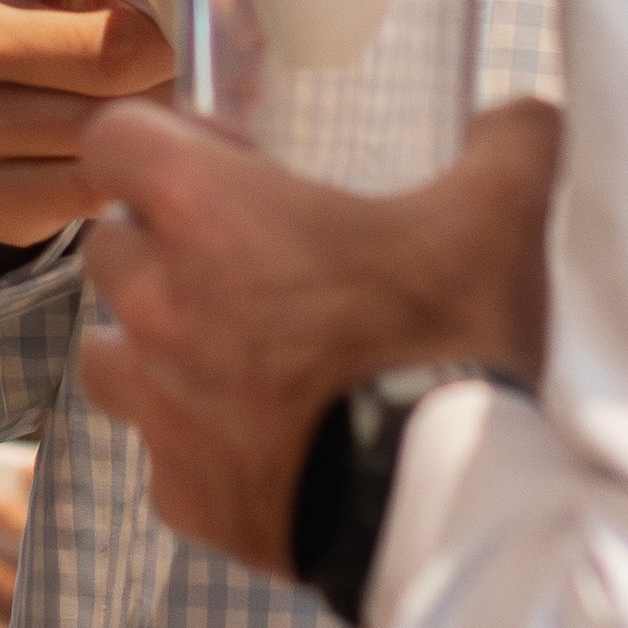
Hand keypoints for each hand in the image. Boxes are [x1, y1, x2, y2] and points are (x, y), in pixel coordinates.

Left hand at [71, 95, 558, 579]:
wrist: (453, 508)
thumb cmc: (454, 341)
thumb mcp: (504, 213)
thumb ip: (510, 142)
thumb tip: (518, 119)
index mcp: (207, 212)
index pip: (113, 140)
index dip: (164, 141)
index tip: (232, 166)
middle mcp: (157, 303)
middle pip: (110, 247)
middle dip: (161, 246)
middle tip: (249, 266)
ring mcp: (159, 408)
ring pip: (109, 356)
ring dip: (155, 347)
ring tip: (240, 358)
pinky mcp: (183, 497)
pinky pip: (164, 455)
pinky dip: (199, 446)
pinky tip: (268, 445)